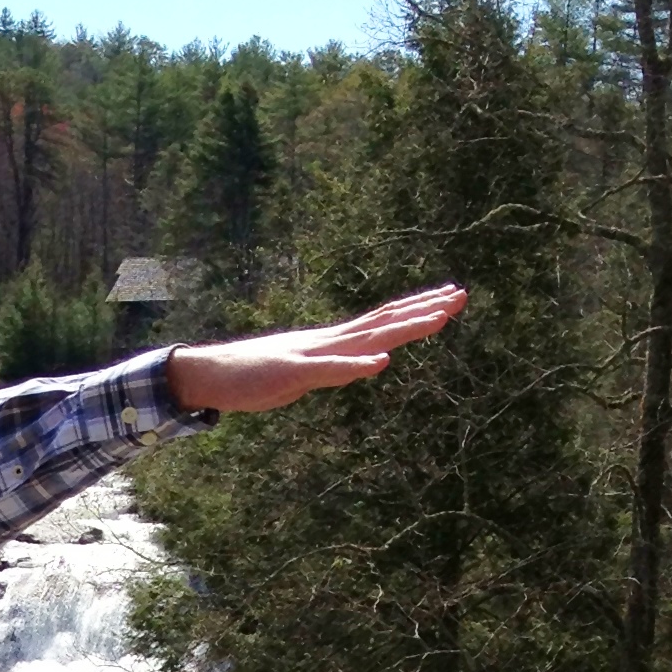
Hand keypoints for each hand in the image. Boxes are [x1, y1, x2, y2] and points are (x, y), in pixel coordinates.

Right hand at [168, 285, 465, 413]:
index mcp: (333, 343)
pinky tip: (382, 361)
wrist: (210, 374)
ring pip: (367, 338)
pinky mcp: (293, 373)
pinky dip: (357, 365)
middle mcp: (329, 341)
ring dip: (404, 328)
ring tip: (439, 318)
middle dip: (424, 308)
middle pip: (384, 321)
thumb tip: (360, 365)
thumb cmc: (252, 377)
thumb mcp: (303, 375)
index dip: (416, 309)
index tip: (449, 298)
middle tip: (461, 294)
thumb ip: (333, 369)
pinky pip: (330, 369)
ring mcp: (312, 354)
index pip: (382, 321)